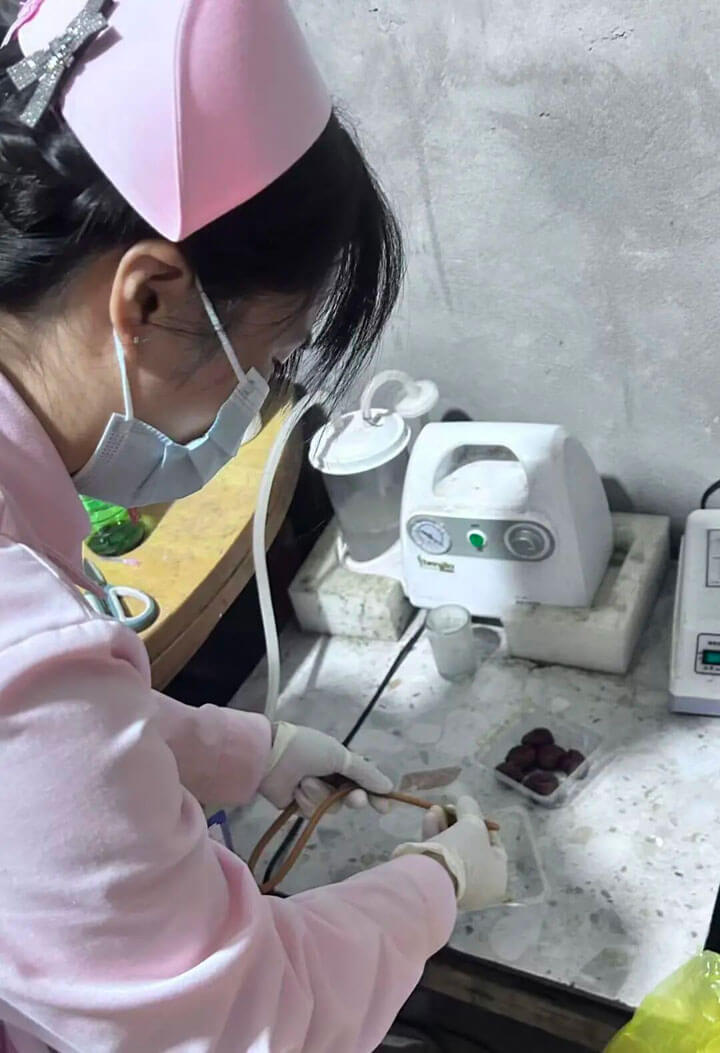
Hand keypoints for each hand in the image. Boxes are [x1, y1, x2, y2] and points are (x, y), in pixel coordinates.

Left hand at [259, 722, 392, 817]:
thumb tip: (389, 787)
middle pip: (351, 798)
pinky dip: (307, 800)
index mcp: (340, 761)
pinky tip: (296, 790)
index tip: (385, 807)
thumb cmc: (307, 749)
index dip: (375, 794)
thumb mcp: (340, 755)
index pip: (364, 781)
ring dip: (320, 794)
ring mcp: (315, 793)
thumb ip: (365, 773)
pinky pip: (314, 811)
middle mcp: (330, 778)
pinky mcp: (300, 806)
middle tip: (354, 798)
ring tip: (305, 781)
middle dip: (353, 798)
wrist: (271, 757)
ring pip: (332, 807)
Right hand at [392, 795, 507, 910]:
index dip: (482, 823)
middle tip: (448, 807)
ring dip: (443, 826)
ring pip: (452, 850)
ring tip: (434, 809)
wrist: (431, 878)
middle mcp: (479, 886)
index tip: (470, 809)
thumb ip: (471, 809)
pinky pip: (438, 858)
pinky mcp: (436, 885)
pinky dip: (434, 837)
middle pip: (470, 846)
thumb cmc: (463, 852)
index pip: (494, 845)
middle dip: (457, 822)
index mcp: (497, 877)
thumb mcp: (472, 823)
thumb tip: (466, 802)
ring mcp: (457, 888)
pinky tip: (429, 819)